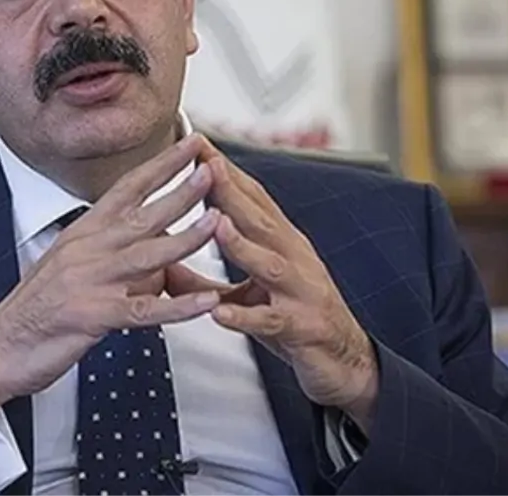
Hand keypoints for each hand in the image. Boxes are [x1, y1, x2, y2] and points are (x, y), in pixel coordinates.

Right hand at [0, 132, 232, 413]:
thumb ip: (113, 257)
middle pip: (142, 213)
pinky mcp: (92, 316)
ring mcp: (89, 282)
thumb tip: (153, 258)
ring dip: (186, 237)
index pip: (126, 190)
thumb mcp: (72, 271)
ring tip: (219, 221)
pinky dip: (178, 307)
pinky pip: (143, 310)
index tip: (189, 145)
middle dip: (181, 190)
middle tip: (213, 168)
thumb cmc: (36, 312)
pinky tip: (204, 301)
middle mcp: (86, 250)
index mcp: (82, 234)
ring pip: (147, 255)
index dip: (160, 166)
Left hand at [189, 138, 379, 432]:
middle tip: (207, 163)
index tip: (199, 144)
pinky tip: (219, 314)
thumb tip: (160, 263)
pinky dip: (245, 316)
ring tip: (215, 226)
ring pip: (270, 265)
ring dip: (242, 245)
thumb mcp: (248, 293)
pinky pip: (271, 321)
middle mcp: (295, 260)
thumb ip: (205, 279)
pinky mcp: (302, 329)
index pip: (253, 200)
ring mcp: (301, 293)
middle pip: (262, 220)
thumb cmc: (294, 318)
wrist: (347, 363)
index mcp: (282, 245)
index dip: (226, 172)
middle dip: (234, 192)